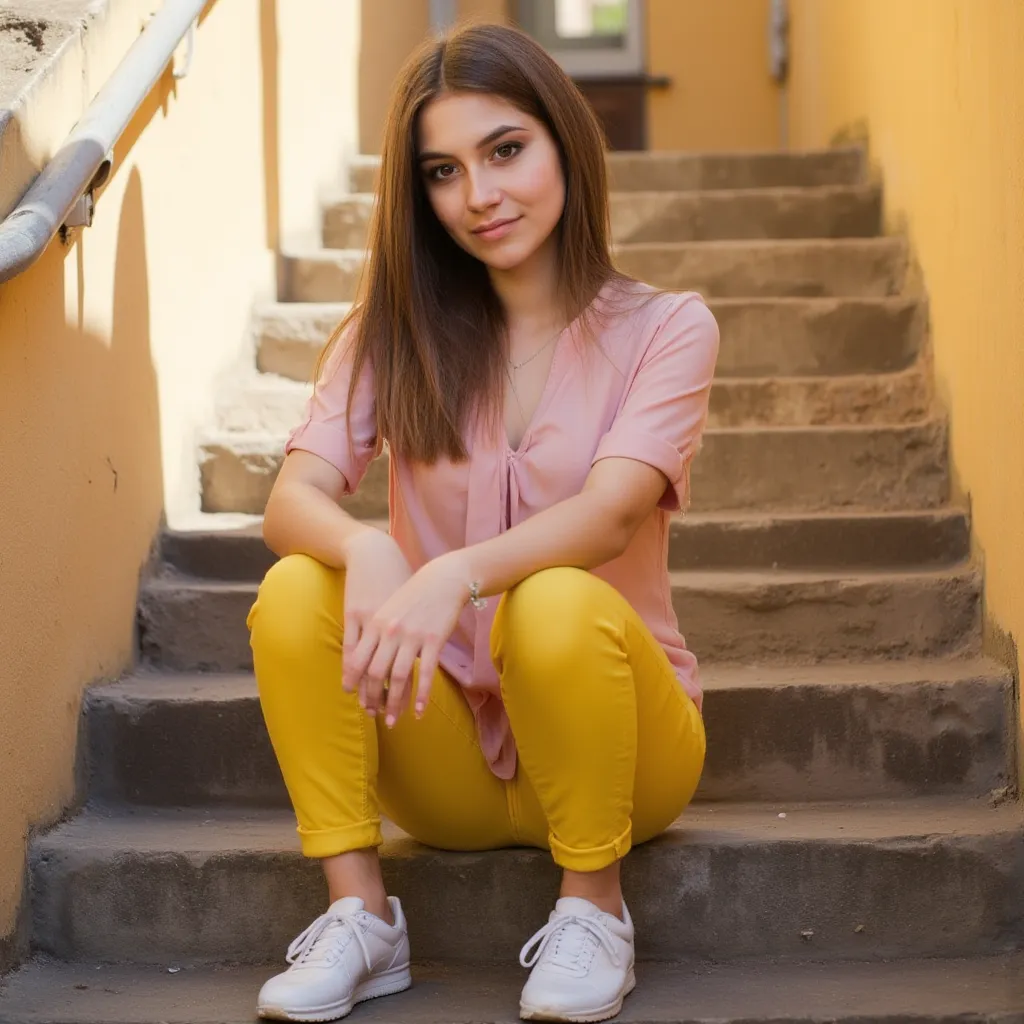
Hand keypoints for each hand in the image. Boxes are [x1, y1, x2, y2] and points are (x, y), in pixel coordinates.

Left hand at [344, 551, 471, 725]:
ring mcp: (412, 636)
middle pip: (375, 672)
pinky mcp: (434, 640)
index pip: (358, 659)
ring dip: (394, 703)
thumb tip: (365, 659)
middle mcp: (390, 631)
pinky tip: (419, 712)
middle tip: (373, 714)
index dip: (355, 682)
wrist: (443, 579)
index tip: (355, 698)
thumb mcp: (388, 608)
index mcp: (376, 623)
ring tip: (392, 721)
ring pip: (398, 677)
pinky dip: (421, 696)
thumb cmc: (414, 595)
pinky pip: (425, 674)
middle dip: (372, 698)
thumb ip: (376, 632)